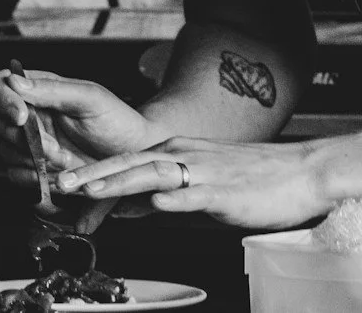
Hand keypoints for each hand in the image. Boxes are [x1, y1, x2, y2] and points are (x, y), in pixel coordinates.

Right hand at [0, 68, 160, 185]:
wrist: (133, 154)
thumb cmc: (116, 119)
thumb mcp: (89, 98)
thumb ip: (52, 89)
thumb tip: (16, 81)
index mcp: (40, 89)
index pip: (0, 85)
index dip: (3, 100)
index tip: (22, 117)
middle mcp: (31, 114)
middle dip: (27, 139)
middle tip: (56, 147)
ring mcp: (31, 142)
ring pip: (5, 151)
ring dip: (33, 160)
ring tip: (65, 160)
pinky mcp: (35, 168)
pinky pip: (15, 175)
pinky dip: (32, 178)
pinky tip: (56, 176)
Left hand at [59, 137, 330, 231]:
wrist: (301, 173)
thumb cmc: (253, 181)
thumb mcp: (199, 187)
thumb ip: (161, 196)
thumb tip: (124, 209)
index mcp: (177, 154)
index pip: (125, 164)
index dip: (92, 178)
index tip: (61, 193)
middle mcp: (185, 156)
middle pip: (130, 163)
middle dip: (92, 175)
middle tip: (60, 186)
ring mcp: (205, 172)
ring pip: (154, 173)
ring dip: (119, 182)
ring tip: (91, 192)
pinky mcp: (225, 190)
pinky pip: (195, 194)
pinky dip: (172, 198)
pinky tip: (154, 205)